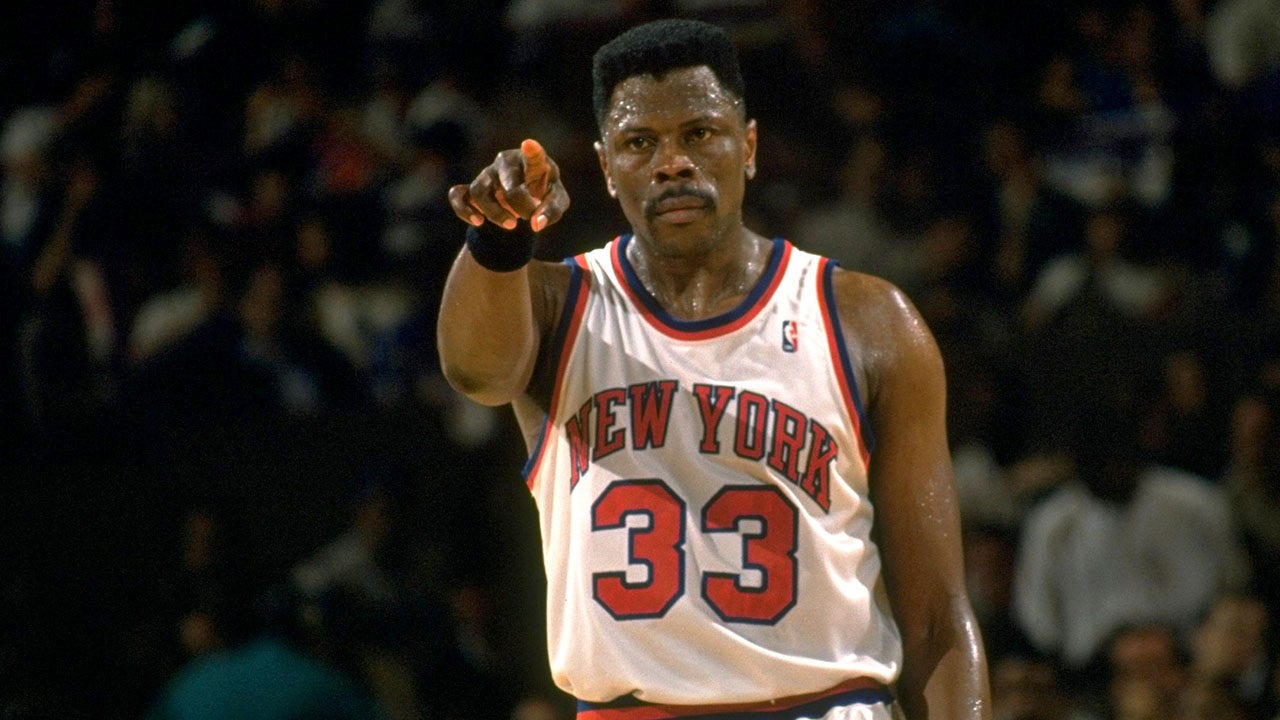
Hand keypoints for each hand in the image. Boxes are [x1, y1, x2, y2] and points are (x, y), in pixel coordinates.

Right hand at [448, 139, 568, 231]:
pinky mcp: (471, 188)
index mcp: (532, 162)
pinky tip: (478, 222)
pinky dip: (464, 210)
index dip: (532, 152)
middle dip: (520, 204)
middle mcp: (506, 162)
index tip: (529, 145)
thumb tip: (536, 224)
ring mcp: (487, 174)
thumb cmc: (544, 195)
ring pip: (480, 191)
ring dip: (494, 213)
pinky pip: (458, 196)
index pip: (534, 155)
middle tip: (528, 216)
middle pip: (508, 183)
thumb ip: (551, 211)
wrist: (522, 203)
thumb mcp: (556, 202)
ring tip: (511, 225)